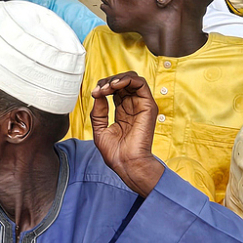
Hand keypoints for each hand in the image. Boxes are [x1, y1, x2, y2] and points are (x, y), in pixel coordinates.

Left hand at [87, 71, 164, 195]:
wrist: (126, 164)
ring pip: (132, 79)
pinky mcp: (148, 106)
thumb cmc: (115, 153)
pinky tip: (115, 86)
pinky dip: (127, 80)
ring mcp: (141, 105)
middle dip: (108, 81)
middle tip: (99, 89)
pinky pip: (140, 83)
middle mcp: (133, 106)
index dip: (103, 87)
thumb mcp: (100, 129)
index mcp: (123, 111)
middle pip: (123, 82)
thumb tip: (97, 95)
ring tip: (107, 87)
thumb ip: (98, 112)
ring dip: (117, 79)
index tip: (94, 93)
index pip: (115, 90)